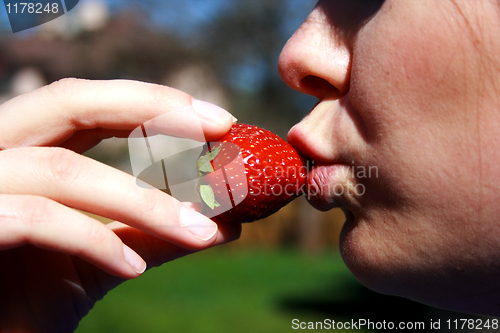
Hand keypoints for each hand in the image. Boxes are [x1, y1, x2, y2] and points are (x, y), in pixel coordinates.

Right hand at [0, 78, 240, 331]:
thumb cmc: (28, 296)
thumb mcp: (100, 259)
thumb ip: (153, 234)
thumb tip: (224, 223)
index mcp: (25, 150)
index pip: (89, 105)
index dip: (154, 103)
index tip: (220, 122)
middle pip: (69, 102)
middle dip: (151, 109)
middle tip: (220, 126)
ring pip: (63, 170)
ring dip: (145, 203)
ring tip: (201, 232)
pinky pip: (35, 219)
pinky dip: (94, 242)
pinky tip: (134, 269)